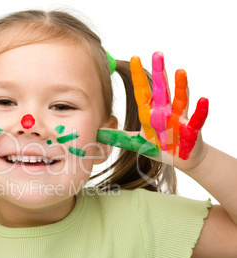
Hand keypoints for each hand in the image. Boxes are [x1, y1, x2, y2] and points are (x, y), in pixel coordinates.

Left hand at [97, 51, 207, 167]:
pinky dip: (201, 110)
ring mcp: (179, 119)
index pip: (143, 92)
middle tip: (157, 53)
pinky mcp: (191, 130)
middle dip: (159, 72)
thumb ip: (119, 138)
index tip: (134, 58)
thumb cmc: (160, 147)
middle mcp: (165, 112)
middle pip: (161, 89)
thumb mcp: (137, 143)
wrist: (181, 159)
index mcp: (150, 113)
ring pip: (180, 99)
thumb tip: (98, 134)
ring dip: (181, 86)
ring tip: (180, 71)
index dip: (138, 76)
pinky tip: (203, 100)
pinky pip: (197, 119)